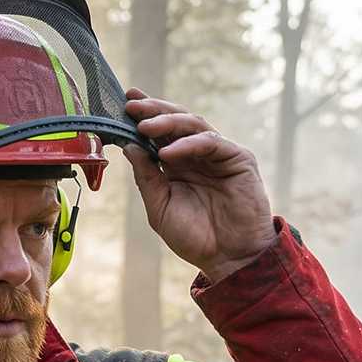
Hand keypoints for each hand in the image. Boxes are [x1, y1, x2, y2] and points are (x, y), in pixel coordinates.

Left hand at [123, 90, 276, 282]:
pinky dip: (188, 144)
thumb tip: (129, 147)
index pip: (158, 134)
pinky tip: (168, 152)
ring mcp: (217, 154)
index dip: (143, 116)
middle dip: (152, 110)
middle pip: (174, 122)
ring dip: (167, 122)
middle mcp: (196, 155)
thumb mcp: (159, 208)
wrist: (228, 257)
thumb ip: (146, 178)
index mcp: (176, 165)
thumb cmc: (194, 237)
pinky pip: (211, 142)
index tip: (123, 103)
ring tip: (145, 126)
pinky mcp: (238, 158)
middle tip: (132, 104)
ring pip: (192, 125)